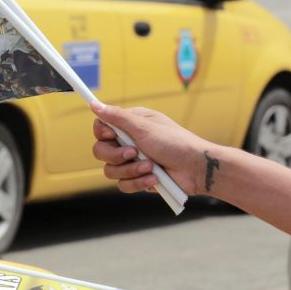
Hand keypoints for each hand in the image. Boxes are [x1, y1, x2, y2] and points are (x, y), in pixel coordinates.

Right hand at [91, 102, 211, 194]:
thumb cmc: (175, 142)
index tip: (111, 135)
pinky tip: (154, 179)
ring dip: (131, 170)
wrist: (196, 169)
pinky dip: (138, 182)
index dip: (102, 134)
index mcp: (130, 126)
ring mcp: (132, 162)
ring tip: (150, 167)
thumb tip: (93, 104)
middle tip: (133, 153)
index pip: (101, 128)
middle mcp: (129, 143)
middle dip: (116, 155)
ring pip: (110, 170)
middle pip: (100, 151)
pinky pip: (123, 185)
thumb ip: (117, 117)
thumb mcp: (144, 127)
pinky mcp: (138, 179)